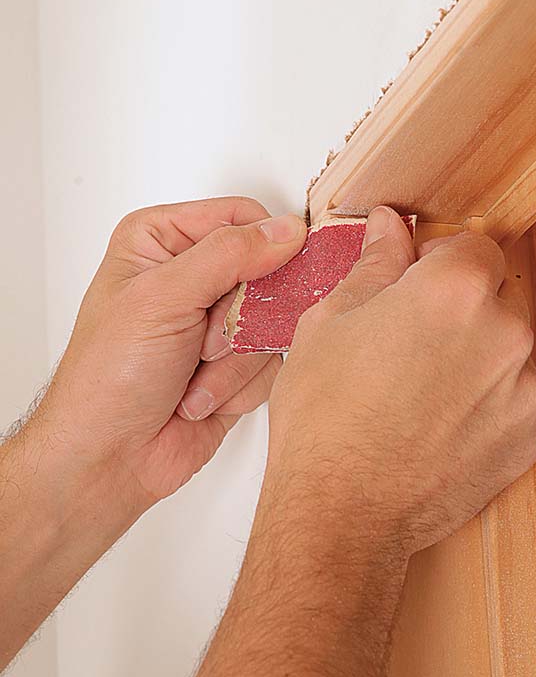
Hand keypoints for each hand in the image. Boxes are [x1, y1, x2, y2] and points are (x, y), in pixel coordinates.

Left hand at [35, 197, 306, 506]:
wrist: (107, 459)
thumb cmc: (109, 376)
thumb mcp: (163, 298)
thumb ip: (228, 254)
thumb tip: (287, 229)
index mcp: (163, 240)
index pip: (242, 218)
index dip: (262, 247)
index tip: (257, 283)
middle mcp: (192, 276)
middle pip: (267, 272)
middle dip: (239, 319)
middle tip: (203, 342)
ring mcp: (216, 324)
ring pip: (272, 323)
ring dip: (234, 361)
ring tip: (190, 379)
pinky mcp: (235, 367)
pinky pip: (271, 365)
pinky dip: (238, 388)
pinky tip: (198, 400)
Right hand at [265, 206, 535, 555]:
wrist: (341, 511)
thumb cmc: (325, 419)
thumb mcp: (331, 321)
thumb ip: (376, 265)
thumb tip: (390, 228)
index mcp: (454, 290)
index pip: (473, 247)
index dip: (439, 262)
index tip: (414, 284)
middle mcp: (504, 334)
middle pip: (495, 297)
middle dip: (459, 309)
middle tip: (406, 343)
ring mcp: (523, 391)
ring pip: (506, 351)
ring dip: (474, 357)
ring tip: (418, 390)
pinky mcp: (527, 439)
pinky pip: (512, 401)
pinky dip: (484, 405)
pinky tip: (435, 424)